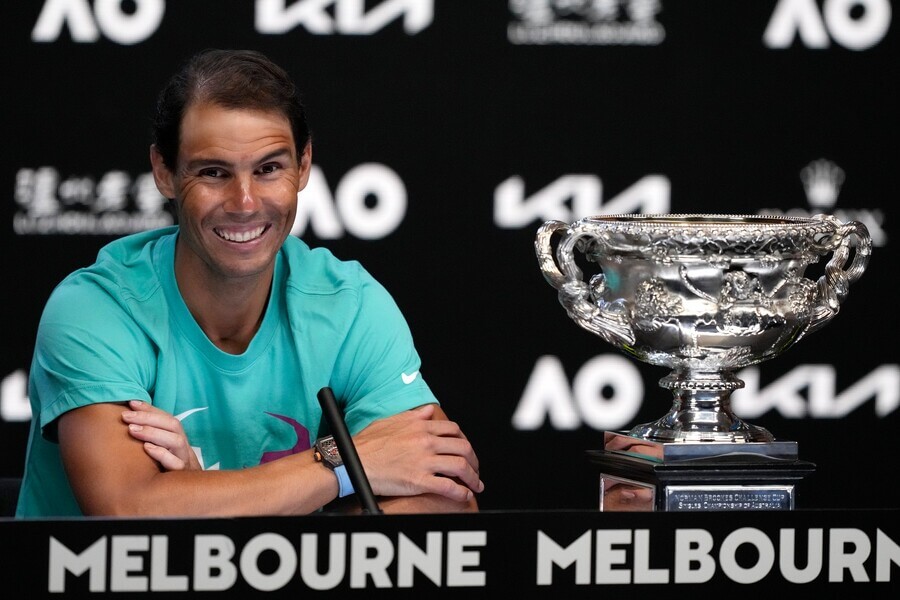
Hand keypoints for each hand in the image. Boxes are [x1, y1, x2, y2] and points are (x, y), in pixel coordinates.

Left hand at [121, 401, 201, 470]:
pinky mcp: (181, 474)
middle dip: (148, 417)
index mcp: (177, 437)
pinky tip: (147, 448)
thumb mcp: (162, 449)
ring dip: (153, 432)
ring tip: (132, 429)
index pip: (166, 417)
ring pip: (175, 441)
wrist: (189, 493)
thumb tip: (129, 417)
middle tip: (126, 416)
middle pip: (172, 425)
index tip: (131, 403)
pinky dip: (161, 454)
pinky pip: (175, 464)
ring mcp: (184, 459)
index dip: (150, 409)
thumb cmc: (167, 467)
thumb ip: (151, 436)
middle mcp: (183, 445)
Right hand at [352, 404, 483, 503]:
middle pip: (463, 448)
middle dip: (474, 460)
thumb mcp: (392, 420)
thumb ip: (414, 416)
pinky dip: (462, 492)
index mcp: (421, 426)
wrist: (353, 461)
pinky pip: (449, 487)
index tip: (465, 449)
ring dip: (473, 477)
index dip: (463, 440)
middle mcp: (426, 442)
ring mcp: (425, 461)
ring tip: (475, 484)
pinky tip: (465, 495)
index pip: (453, 430)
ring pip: (461, 466)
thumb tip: (429, 410)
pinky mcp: (420, 480)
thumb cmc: (367, 443)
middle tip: (474, 468)